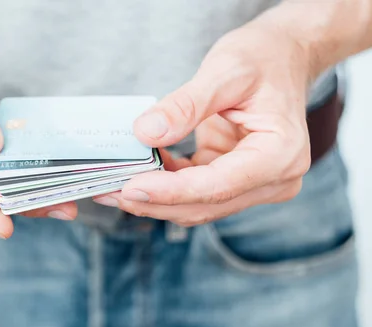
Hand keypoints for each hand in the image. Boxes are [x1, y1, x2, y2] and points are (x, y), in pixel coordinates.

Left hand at [94, 18, 312, 225]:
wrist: (281, 57)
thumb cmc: (262, 58)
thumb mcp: (224, 72)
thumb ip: (185, 105)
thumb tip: (145, 134)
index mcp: (280, 154)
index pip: (218, 185)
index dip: (171, 192)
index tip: (129, 188)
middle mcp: (274, 179)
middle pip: (205, 204)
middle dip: (154, 201)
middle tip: (107, 191)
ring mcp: (255, 185)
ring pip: (196, 206)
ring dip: (154, 199)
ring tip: (112, 186)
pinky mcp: (235, 181)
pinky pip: (194, 192)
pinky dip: (164, 186)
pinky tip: (137, 173)